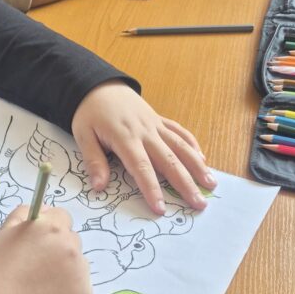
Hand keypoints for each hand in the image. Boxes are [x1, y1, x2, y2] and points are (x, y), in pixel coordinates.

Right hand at [0, 205, 90, 293]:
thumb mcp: (2, 234)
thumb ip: (24, 216)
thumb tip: (44, 211)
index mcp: (50, 227)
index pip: (62, 217)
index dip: (49, 229)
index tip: (37, 244)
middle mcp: (70, 246)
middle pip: (72, 241)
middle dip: (58, 249)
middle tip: (35, 268)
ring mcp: (80, 272)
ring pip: (77, 265)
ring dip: (65, 270)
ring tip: (39, 288)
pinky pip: (79, 287)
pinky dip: (67, 293)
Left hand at [71, 81, 214, 214]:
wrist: (99, 84)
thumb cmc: (89, 113)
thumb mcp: (83, 135)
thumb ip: (94, 161)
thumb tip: (99, 187)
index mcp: (125, 138)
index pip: (141, 167)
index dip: (152, 189)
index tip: (161, 208)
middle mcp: (145, 132)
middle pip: (169, 160)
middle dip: (185, 183)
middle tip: (199, 204)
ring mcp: (155, 125)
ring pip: (181, 146)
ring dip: (198, 166)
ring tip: (211, 184)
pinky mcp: (160, 120)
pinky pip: (180, 132)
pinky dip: (193, 145)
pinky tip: (203, 160)